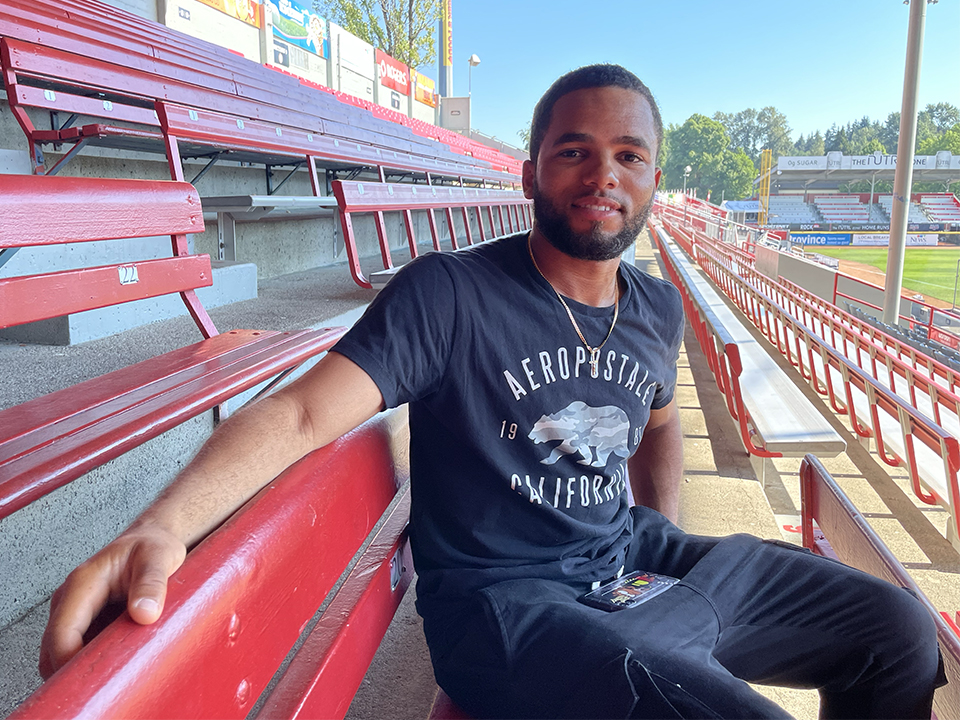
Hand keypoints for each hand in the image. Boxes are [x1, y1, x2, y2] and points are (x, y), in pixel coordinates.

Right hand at [38, 526, 185, 678]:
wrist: (153, 538)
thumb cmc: (153, 545)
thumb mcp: (159, 558)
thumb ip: (152, 584)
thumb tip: (144, 614)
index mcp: (82, 584)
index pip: (61, 634)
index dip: (71, 662)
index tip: (97, 678)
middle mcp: (70, 600)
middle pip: (53, 650)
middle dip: (73, 672)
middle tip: (109, 681)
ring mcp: (75, 613)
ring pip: (62, 654)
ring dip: (82, 668)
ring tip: (116, 671)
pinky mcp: (86, 622)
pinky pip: (78, 650)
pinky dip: (91, 661)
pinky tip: (116, 662)